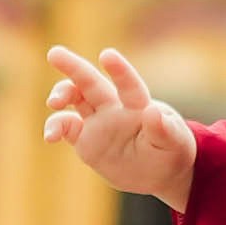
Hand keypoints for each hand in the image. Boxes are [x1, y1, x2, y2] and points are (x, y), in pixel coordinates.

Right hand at [39, 41, 194, 199]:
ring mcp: (97, 121)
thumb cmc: (171, 151)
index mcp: (138, 106)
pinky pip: (65, 127)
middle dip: (73, 66)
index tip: (107, 55)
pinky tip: (50, 137)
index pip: (128, 85)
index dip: (119, 70)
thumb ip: (165, 129)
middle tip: (54, 53)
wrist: (156, 171)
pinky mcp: (84, 138)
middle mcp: (114, 108)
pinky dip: (54, 127)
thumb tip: (153, 112)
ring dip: (62, 94)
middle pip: (91, 82)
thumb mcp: (175, 144)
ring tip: (54, 103)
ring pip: (75, 98)